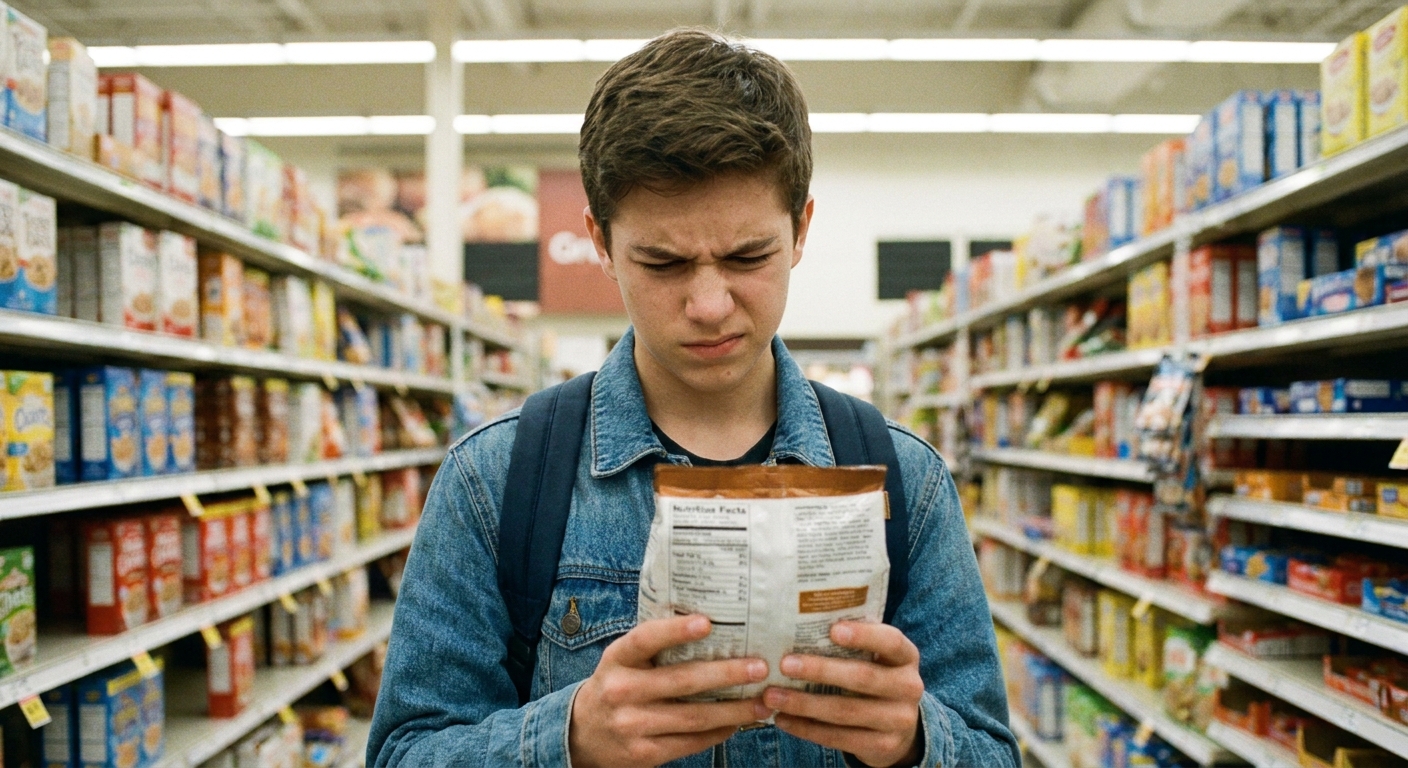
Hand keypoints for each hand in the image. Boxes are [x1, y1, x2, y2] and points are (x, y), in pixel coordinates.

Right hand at [570, 614, 768, 767]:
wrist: (583, 734)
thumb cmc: (616, 686)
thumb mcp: (623, 661)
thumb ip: (654, 646)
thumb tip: (712, 625)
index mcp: (617, 659)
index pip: (645, 639)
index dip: (675, 631)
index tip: (707, 622)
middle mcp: (622, 691)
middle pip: (682, 681)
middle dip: (726, 674)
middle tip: (759, 668)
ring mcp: (632, 725)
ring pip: (693, 717)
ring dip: (733, 710)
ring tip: (761, 701)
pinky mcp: (644, 753)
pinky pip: (690, 742)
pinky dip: (718, 732)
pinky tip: (737, 723)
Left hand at [760, 622, 924, 767]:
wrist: (900, 727)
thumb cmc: (875, 678)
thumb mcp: (875, 659)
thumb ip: (853, 644)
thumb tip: (801, 625)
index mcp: (906, 657)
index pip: (891, 642)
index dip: (864, 635)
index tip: (833, 630)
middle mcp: (909, 687)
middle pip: (862, 678)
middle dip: (820, 671)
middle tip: (785, 665)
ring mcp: (898, 720)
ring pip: (845, 711)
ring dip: (804, 704)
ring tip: (773, 696)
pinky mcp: (883, 746)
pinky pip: (839, 738)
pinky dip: (807, 729)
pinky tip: (783, 720)